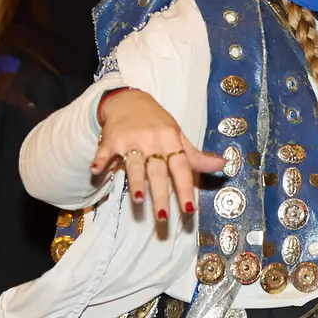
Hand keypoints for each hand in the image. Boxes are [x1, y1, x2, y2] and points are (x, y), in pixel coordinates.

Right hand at [90, 89, 225, 221]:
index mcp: (172, 141)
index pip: (182, 168)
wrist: (129, 100)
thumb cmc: (157, 123)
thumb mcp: (178, 136)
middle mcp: (153, 141)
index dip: (186, 189)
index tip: (190, 210)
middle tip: (164, 218)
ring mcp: (131, 140)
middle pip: (158, 172)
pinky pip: (105, 152)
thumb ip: (195, 156)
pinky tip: (96, 170)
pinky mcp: (111, 139)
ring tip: (139, 199)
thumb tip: (222, 165)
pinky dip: (100, 160)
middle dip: (161, 195)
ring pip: (135, 164)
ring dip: (136, 181)